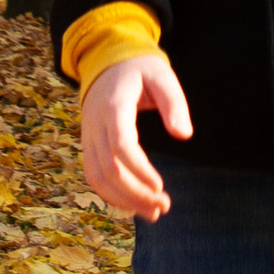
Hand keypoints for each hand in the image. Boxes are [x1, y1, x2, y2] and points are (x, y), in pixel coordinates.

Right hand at [80, 50, 193, 218]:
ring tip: (153, 212)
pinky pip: (94, 176)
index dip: (139, 170)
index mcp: (114, 106)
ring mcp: (89, 137)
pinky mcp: (89, 145)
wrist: (105, 60)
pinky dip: (111, 195)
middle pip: (108, 168)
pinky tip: (134, 207)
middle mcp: (96, 125)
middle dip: (135, 193)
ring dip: (123, 200)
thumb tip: (184, 135)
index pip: (121, 145)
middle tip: (164, 206)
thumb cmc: (138, 68)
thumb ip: (174, 103)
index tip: (160, 186)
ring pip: (97, 177)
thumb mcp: (162, 75)